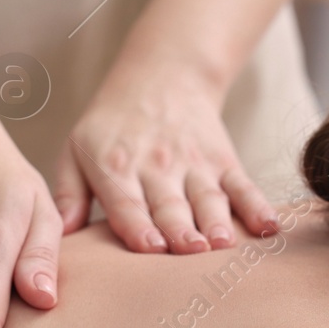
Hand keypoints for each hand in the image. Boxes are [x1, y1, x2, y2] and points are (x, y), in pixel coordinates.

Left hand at [52, 68, 278, 253]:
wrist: (162, 77)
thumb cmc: (110, 127)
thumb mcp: (76, 150)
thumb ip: (68, 195)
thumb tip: (59, 235)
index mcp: (117, 167)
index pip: (128, 201)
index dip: (138, 225)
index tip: (150, 247)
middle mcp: (157, 167)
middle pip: (170, 205)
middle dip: (180, 229)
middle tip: (190, 251)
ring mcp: (194, 165)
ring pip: (207, 198)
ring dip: (216, 221)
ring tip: (223, 243)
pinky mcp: (223, 162)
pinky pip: (242, 186)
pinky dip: (257, 206)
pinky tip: (269, 227)